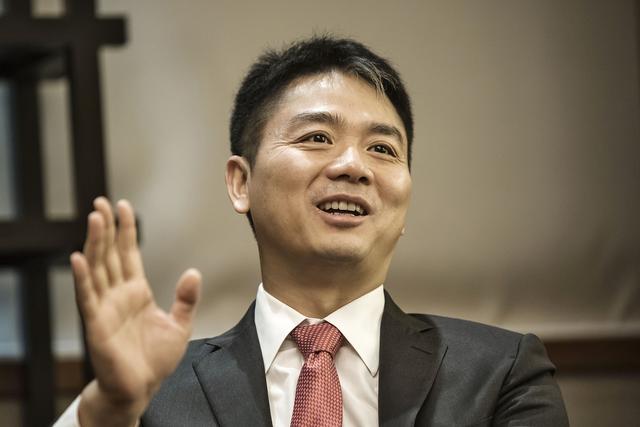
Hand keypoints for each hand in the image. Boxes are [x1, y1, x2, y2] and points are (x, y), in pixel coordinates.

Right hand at [71, 197, 200, 425]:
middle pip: (109, 254)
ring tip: (94, 218)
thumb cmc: (155, 359)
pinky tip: (78, 257)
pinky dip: (82, 278)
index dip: (126, 230)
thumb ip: (185, 299)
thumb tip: (193, 272)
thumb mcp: (180, 325)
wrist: (142, 388)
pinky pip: (88, 298)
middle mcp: (118, 295)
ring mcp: (105, 308)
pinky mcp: (96, 325)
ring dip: (94, 244)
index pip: (129, 253)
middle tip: (101, 202)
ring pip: (97, 269)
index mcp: (136, 291)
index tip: (122, 206)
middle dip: (106, 228)